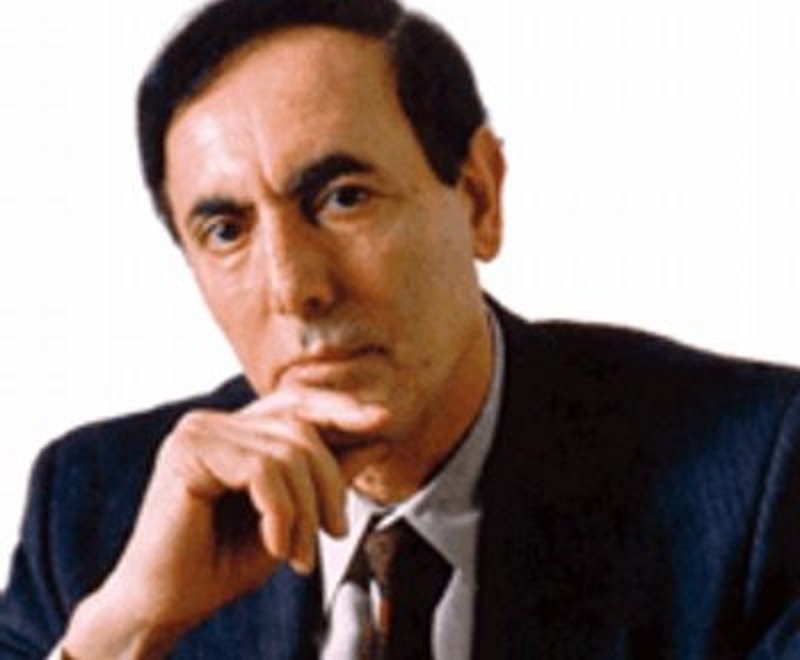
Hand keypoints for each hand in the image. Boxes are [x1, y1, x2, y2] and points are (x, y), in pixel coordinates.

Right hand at [62, 387, 388, 658]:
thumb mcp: (292, 516)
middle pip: (301, 427)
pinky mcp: (188, 452)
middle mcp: (215, 422)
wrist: (166, 606)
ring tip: (301, 554)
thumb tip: (375, 439)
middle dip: (330, 482)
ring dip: (306, 510)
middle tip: (337, 532)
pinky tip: (277, 547)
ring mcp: (199, 431)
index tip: (384, 423)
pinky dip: (281, 514)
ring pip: (287, 451)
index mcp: (235, 431)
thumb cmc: (221, 563)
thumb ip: (326, 476)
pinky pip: (263, 470)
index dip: (341, 409)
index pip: (298, 404)